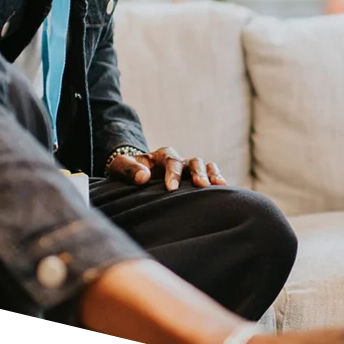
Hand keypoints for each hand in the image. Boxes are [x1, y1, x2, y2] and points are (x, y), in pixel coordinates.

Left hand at [106, 146, 226, 190]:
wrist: (132, 175)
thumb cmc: (125, 171)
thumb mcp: (120, 166)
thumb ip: (129, 169)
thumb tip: (143, 177)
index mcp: (161, 155)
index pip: (171, 161)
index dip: (173, 174)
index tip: (171, 189)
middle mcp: (178, 160)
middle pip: (193, 161)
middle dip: (197, 172)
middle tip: (200, 185)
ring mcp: (188, 168)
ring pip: (204, 166)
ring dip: (211, 174)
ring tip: (218, 185)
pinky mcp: (193, 178)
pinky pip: (209, 175)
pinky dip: (217, 178)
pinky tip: (224, 188)